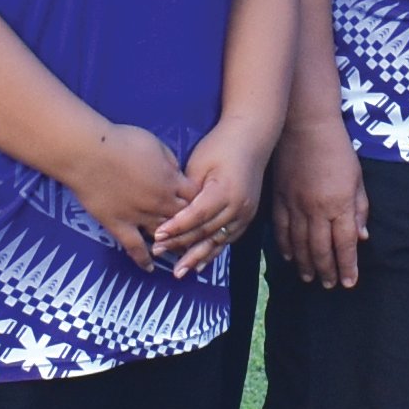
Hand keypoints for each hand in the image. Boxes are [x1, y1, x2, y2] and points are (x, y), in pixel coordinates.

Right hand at [65, 122, 194, 263]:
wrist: (89, 153)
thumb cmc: (121, 142)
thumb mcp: (155, 144)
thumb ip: (170, 162)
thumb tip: (176, 173)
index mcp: (171, 181)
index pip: (195, 197)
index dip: (200, 200)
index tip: (201, 204)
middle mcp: (160, 203)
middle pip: (183, 220)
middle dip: (192, 226)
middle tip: (197, 234)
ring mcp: (139, 217)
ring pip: (163, 235)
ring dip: (173, 244)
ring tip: (180, 252)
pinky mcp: (119, 225)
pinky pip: (134, 247)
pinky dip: (143, 259)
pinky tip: (149, 268)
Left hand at [158, 125, 271, 272]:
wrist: (252, 138)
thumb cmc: (221, 146)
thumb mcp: (200, 163)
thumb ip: (188, 191)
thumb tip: (173, 213)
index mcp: (224, 191)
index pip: (196, 216)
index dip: (176, 227)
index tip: (156, 235)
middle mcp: (238, 207)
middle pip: (205, 232)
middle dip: (180, 245)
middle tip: (158, 253)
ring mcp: (245, 213)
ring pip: (217, 240)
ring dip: (197, 256)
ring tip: (179, 271)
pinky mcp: (247, 215)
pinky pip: (228, 239)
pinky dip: (213, 251)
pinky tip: (201, 264)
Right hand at [271, 128, 371, 287]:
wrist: (304, 125)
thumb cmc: (336, 149)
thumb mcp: (357, 178)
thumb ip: (360, 208)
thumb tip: (361, 237)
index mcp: (340, 204)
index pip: (344, 244)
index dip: (347, 267)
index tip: (349, 282)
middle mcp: (317, 209)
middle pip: (321, 249)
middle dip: (327, 271)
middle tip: (329, 285)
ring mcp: (295, 205)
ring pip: (299, 244)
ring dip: (305, 264)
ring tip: (309, 278)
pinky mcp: (279, 199)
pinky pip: (281, 229)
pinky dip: (284, 246)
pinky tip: (288, 257)